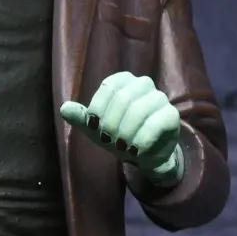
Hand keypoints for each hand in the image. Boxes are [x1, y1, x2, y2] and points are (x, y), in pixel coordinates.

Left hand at [60, 71, 179, 175]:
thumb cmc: (119, 136)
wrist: (145, 155)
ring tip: (123, 148)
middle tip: (109, 141)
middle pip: (123, 98)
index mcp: (124, 80)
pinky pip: (155, 123)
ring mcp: (159, 98)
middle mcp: (143, 84)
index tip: (95, 128)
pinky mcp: (171, 115)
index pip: (108, 86)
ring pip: (139, 110)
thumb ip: (81, 118)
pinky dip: (142, 140)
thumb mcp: (96, 129)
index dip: (99, 108)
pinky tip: (136, 150)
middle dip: (112, 124)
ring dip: (126, 133)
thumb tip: (65, 108)